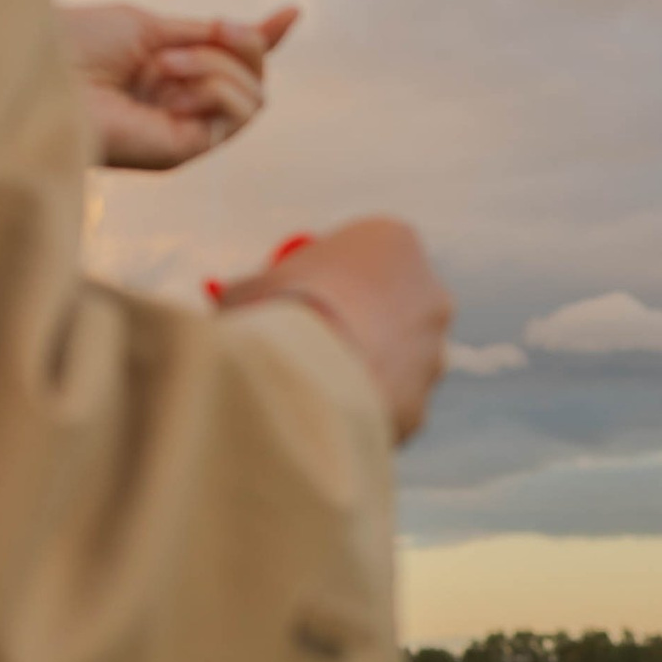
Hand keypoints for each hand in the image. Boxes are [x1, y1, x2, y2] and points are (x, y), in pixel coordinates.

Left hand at [63, 1, 298, 170]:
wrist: (41, 69)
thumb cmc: (78, 45)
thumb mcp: (153, 27)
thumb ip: (210, 35)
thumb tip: (277, 22)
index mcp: (168, 74)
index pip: (233, 63)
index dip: (263, 39)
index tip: (291, 12)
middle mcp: (180, 105)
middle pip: (255, 79)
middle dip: (245, 43)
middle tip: (215, 27)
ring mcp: (184, 130)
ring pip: (253, 97)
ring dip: (219, 65)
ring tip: (167, 62)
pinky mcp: (183, 152)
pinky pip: (235, 114)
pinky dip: (214, 86)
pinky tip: (171, 82)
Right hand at [212, 217, 453, 442]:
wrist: (303, 371)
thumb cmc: (273, 311)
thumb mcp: (251, 286)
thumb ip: (256, 290)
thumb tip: (230, 301)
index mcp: (393, 241)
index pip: (365, 256)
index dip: (327, 277)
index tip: (297, 296)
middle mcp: (429, 293)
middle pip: (390, 307)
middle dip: (360, 324)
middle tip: (312, 343)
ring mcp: (431, 353)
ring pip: (394, 365)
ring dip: (363, 373)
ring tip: (312, 388)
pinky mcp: (421, 406)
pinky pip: (384, 412)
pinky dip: (359, 417)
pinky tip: (321, 421)